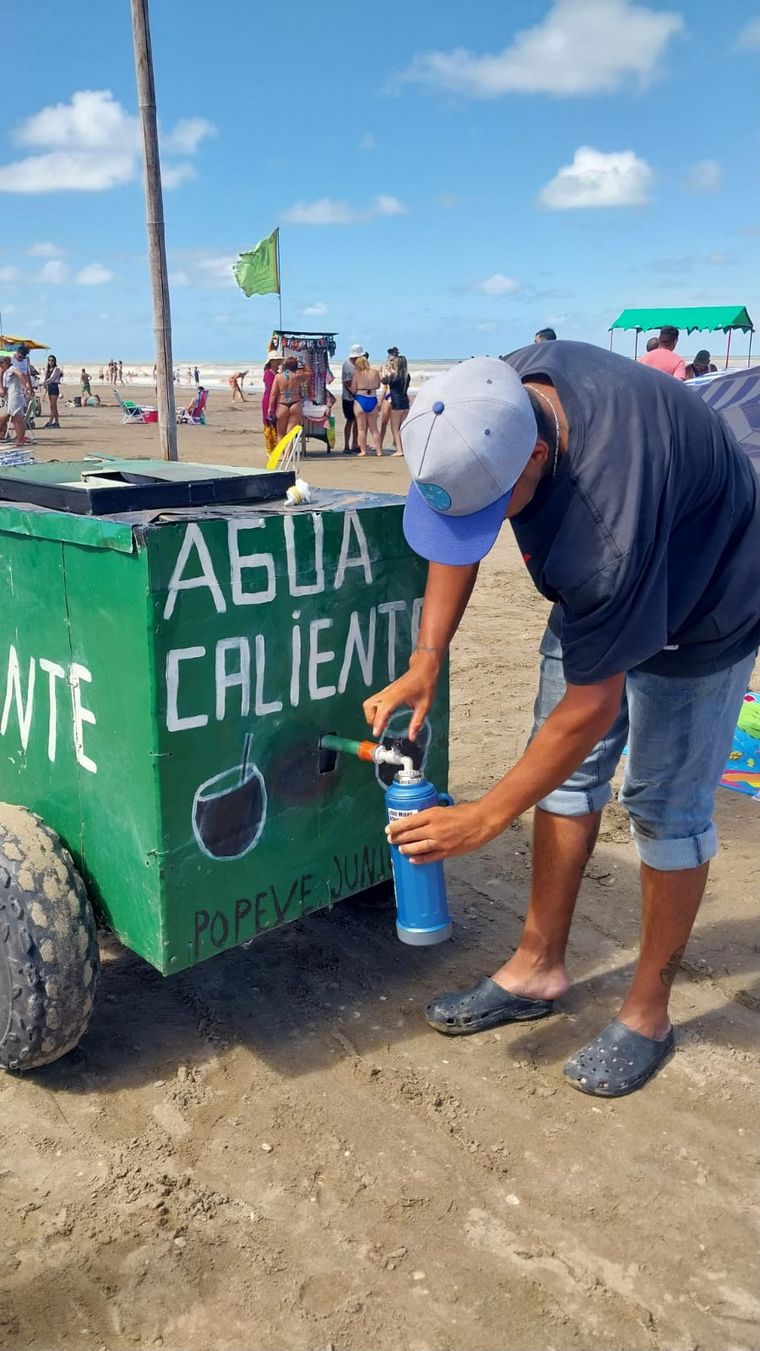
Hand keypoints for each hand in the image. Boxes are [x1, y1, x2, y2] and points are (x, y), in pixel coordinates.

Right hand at [363, 651, 439, 738]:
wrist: (424, 669)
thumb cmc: (425, 684)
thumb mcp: (425, 705)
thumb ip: (417, 722)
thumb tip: (412, 736)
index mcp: (397, 695)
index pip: (383, 709)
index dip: (378, 722)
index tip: (376, 733)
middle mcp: (388, 692)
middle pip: (369, 706)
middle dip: (371, 719)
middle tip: (381, 728)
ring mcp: (386, 691)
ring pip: (369, 703)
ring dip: (372, 715)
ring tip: (383, 723)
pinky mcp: (386, 691)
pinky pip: (375, 701)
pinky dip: (376, 711)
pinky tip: (386, 716)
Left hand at [385, 801, 501, 863]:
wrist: (482, 821)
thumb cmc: (466, 812)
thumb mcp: (445, 808)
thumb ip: (432, 815)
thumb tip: (420, 822)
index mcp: (432, 814)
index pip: (409, 821)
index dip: (396, 827)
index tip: (388, 829)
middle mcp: (434, 828)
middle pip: (410, 835)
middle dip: (398, 838)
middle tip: (391, 840)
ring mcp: (440, 841)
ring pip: (417, 847)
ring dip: (406, 849)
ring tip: (400, 849)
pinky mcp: (447, 851)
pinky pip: (429, 857)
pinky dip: (419, 859)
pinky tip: (412, 859)